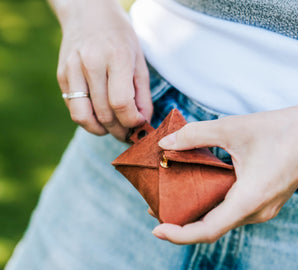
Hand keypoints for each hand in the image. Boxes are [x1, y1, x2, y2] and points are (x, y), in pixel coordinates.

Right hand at [52, 0, 151, 139]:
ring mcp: (72, 70)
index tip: (139, 125)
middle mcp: (91, 64)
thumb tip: (142, 124)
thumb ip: (142, 95)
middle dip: (119, 132)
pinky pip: (74, 109)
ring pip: (83, 117)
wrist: (88, 12)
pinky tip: (99, 116)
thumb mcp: (139, 61)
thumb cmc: (119, 37)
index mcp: (116, 57)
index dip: (132, 122)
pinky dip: (88, 120)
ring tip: (112, 129)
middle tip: (128, 135)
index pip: (121, 103)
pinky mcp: (61, 76)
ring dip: (101, 131)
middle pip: (104, 114)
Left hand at [152, 106, 297, 243]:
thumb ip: (195, 135)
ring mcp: (260, 207)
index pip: (208, 229)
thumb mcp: (231, 128)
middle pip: (211, 227)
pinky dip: (208, 206)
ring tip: (170, 201)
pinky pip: (230, 210)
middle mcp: (256, 210)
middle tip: (155, 210)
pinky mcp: (260, 199)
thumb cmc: (279, 130)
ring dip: (194, 214)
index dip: (179, 235)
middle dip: (181, 223)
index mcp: (250, 198)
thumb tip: (165, 143)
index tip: (157, 230)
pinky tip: (195, 192)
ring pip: (220, 219)